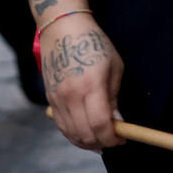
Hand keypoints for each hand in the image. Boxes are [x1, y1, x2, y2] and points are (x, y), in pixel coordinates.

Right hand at [40, 14, 126, 151]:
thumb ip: (114, 97)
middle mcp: (70, 95)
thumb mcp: (114, 66)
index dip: (113, 138)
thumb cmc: (93, 43)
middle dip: (102, 143)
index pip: (100, 124)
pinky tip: (85, 132)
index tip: (122, 139)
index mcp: (90, 85)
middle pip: (85, 134)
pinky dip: (74, 134)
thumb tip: (117, 122)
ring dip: (88, 142)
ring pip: (71, 134)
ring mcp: (56, 99)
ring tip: (100, 139)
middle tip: (113, 140)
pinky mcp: (49, 99)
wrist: (62, 28)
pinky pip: (61, 126)